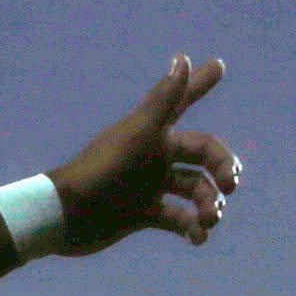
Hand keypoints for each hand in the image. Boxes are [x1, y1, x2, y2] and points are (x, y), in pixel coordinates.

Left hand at [51, 55, 244, 251]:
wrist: (64, 216)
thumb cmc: (100, 171)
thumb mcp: (137, 136)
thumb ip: (163, 101)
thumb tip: (181, 58)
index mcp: (153, 132)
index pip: (182, 100)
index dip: (199, 82)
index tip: (218, 64)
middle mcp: (155, 155)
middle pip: (204, 155)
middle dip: (223, 168)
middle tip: (230, 184)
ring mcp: (150, 185)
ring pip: (196, 190)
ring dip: (209, 204)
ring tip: (208, 220)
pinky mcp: (144, 214)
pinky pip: (179, 219)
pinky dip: (192, 229)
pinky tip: (197, 237)